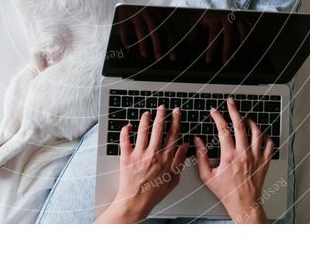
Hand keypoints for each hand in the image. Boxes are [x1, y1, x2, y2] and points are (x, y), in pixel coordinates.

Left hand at [96, 106, 188, 222]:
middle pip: (159, 128)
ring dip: (145, 119)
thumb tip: (185, 146)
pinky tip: (129, 125)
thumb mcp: (173, 179)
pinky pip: (125, 140)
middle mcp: (153, 154)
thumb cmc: (154, 193)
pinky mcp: (126, 157)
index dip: (175, 121)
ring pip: (143, 131)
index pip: (173, 134)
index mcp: (166, 159)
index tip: (176, 112)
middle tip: (162, 107)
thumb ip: (180, 161)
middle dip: (162, 115)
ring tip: (147, 113)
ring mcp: (139, 154)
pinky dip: (126, 130)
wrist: (136, 202)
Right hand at [116, 7, 175, 61]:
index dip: (171, 43)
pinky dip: (126, 38)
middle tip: (159, 57)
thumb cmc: (142, 9)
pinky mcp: (124, 13)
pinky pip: (125, 27)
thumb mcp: (153, 14)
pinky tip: (128, 47)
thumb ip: (160, 25)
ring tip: (145, 54)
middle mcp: (148, 11)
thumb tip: (169, 44)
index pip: (168, 29)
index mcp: (158, 12)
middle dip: (158, 45)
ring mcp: (135, 12)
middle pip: (155, 30)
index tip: (173, 56)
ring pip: (141, 29)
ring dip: (143, 44)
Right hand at [194, 98, 273, 223]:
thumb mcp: (207, 175)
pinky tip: (259, 134)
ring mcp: (256, 157)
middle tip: (231, 102)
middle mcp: (244, 154)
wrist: (243, 204)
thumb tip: (197, 141)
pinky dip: (265, 136)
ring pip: (256, 131)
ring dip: (250, 121)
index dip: (218, 117)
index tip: (214, 111)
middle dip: (234, 110)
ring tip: (245, 118)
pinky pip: (269, 144)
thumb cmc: (226, 191)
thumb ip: (201, 156)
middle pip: (240, 125)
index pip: (223, 130)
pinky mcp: (264, 161)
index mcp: (229, 156)